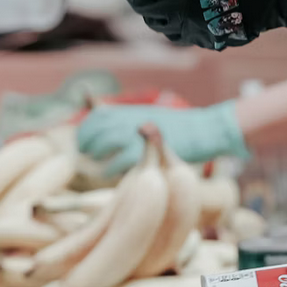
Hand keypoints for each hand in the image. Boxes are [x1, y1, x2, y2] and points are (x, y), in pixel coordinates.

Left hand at [77, 101, 248, 173]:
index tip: (83, 142)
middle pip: (95, 129)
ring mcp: (137, 135)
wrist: (203, 131)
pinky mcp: (145, 152)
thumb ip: (130, 121)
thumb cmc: (178, 130)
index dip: (85, 130)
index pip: (97, 116)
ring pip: (103, 143)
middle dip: (86, 144)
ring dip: (95, 156)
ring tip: (96, 167)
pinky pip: (118, 162)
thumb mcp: (152, 118)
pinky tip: (110, 176)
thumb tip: (107, 120)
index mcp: (131, 111)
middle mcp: (130, 119)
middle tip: (85, 156)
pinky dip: (110, 170)